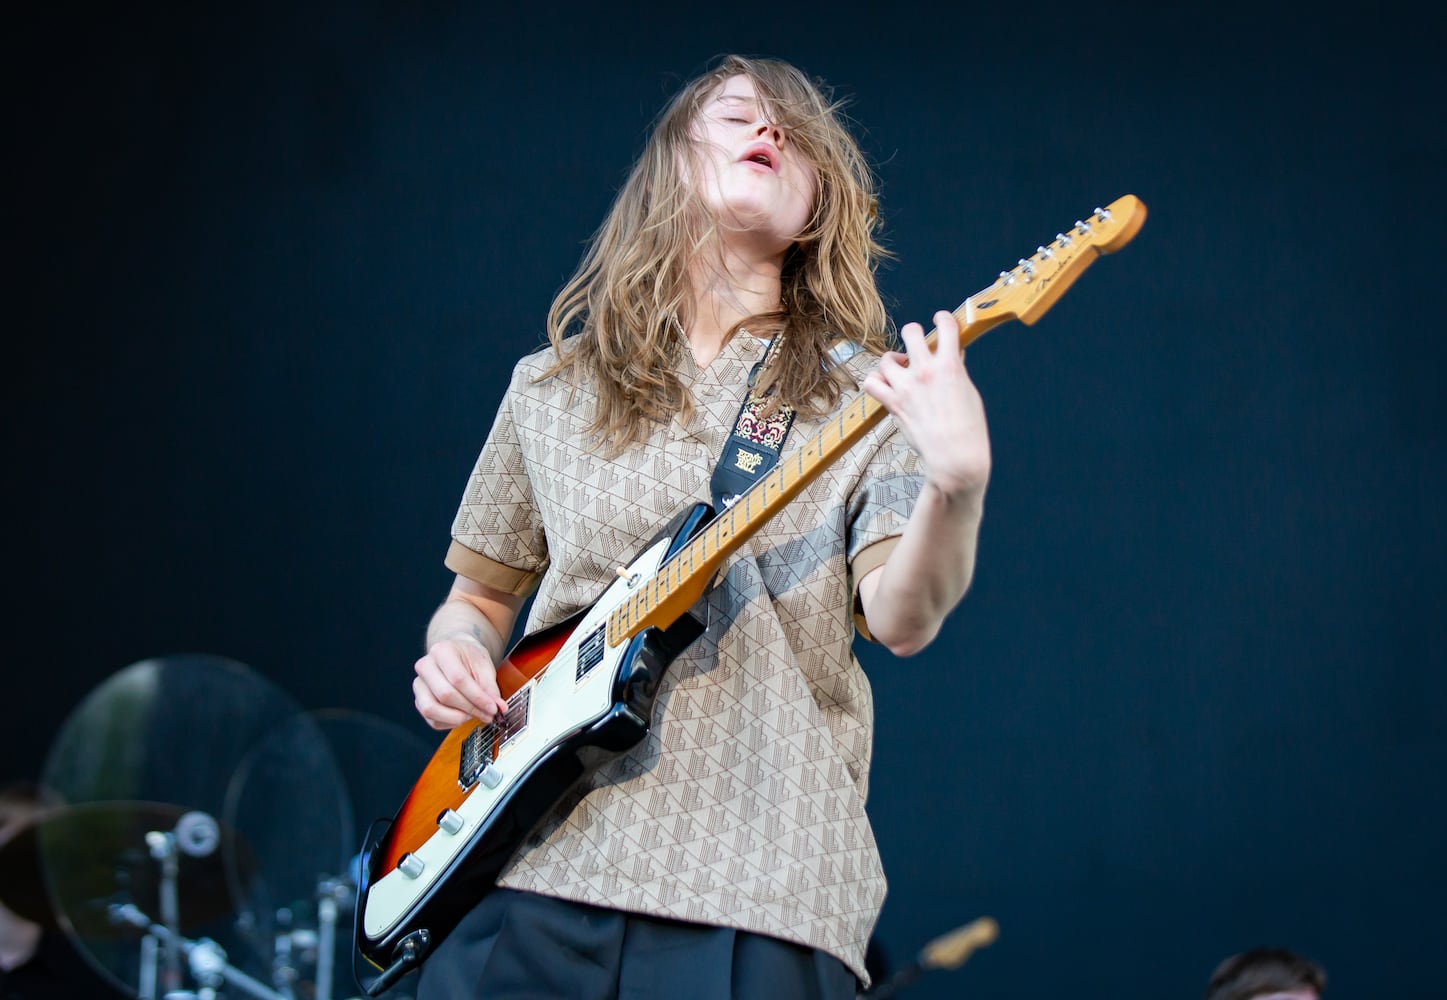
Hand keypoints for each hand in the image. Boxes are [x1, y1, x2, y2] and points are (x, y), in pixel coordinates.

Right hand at [412, 636, 509, 729]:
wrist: (458, 654)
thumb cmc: (469, 658)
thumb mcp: (484, 666)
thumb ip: (490, 688)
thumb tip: (498, 708)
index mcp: (442, 651)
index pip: (458, 679)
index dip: (477, 697)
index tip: (493, 707)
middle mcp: (425, 666)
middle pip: (445, 695)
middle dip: (470, 709)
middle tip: (487, 714)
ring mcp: (419, 684)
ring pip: (431, 709)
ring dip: (456, 718)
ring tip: (474, 715)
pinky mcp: (419, 701)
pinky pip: (431, 720)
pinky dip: (450, 723)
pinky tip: (463, 716)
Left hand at [862, 306, 990, 500]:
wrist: (955, 455)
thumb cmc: (968, 428)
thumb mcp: (969, 392)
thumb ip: (957, 370)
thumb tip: (953, 355)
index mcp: (950, 365)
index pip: (946, 326)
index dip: (942, 318)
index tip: (940, 319)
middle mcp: (926, 371)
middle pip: (911, 332)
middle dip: (913, 333)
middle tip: (916, 343)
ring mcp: (907, 386)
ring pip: (886, 358)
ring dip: (891, 360)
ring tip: (899, 368)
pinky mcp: (894, 403)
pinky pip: (872, 383)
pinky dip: (875, 382)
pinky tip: (885, 384)